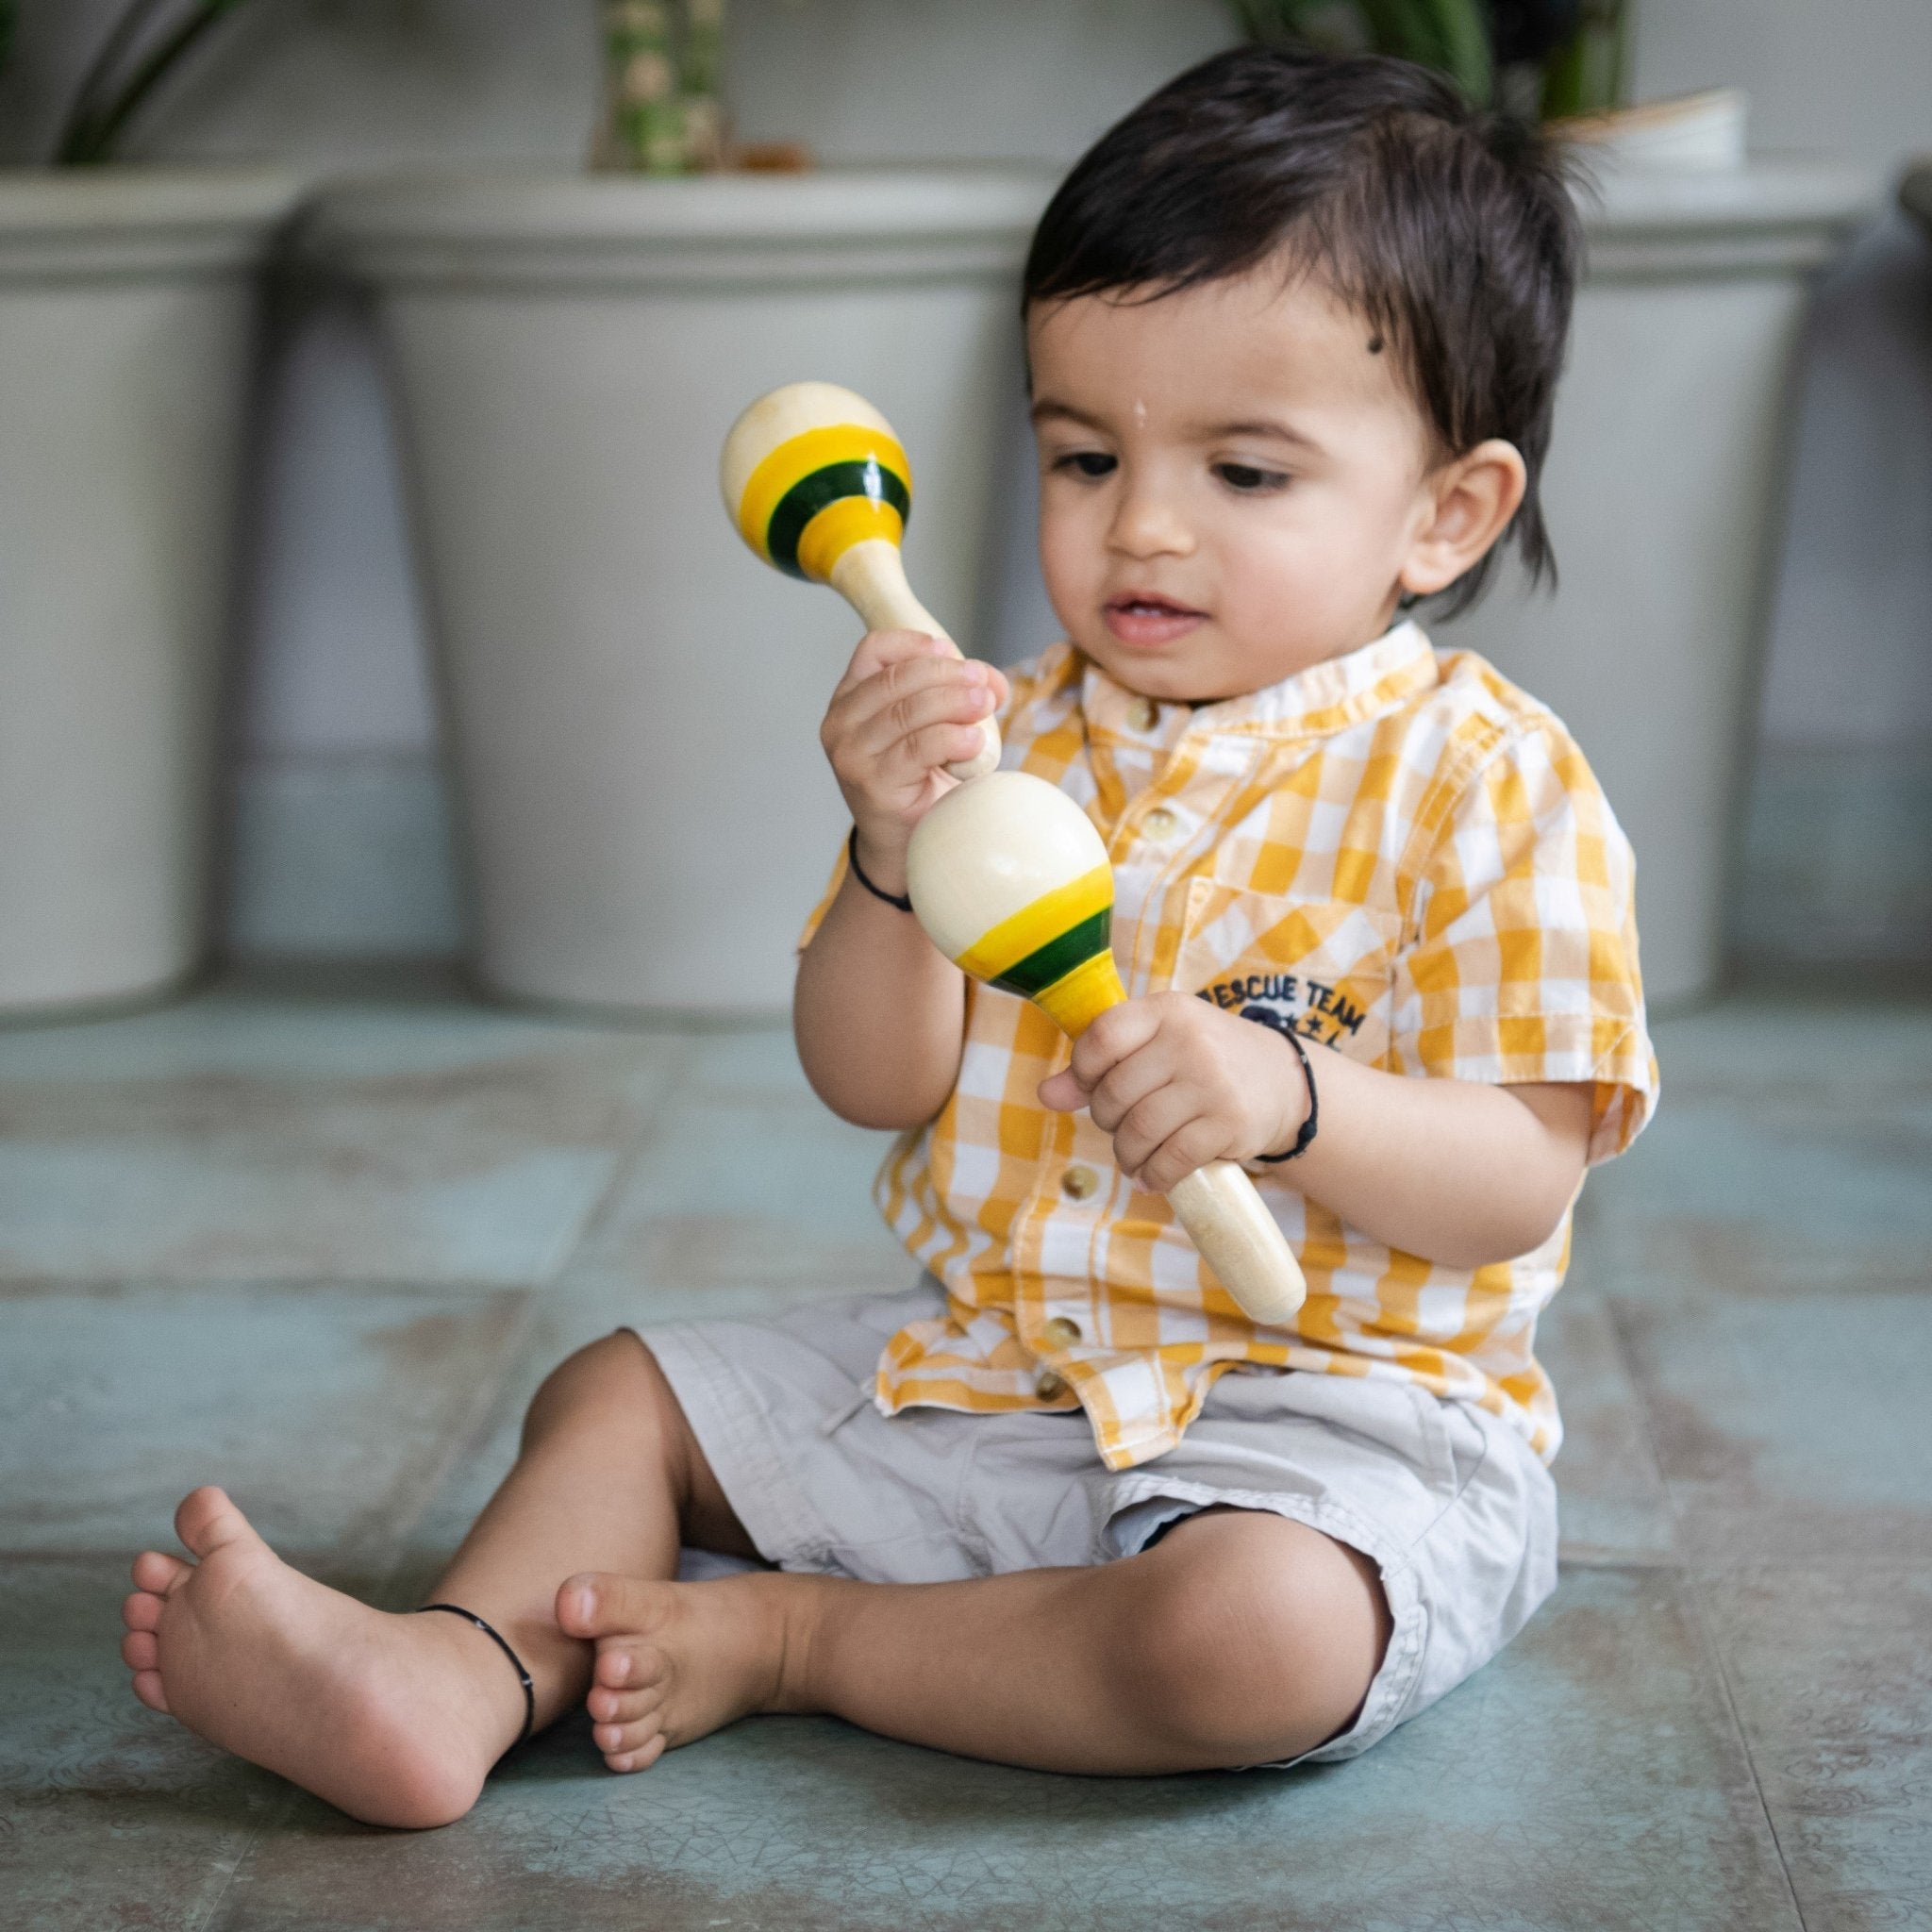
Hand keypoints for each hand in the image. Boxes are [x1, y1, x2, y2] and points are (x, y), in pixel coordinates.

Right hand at [820, 629, 1006, 892]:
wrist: (903, 842)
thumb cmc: (918, 777)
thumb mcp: (928, 725)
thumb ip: (952, 695)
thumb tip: (990, 680)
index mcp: (849, 698)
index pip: (873, 650)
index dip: (914, 643)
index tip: (952, 650)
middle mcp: (840, 723)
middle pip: (895, 679)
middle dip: (946, 673)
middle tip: (982, 682)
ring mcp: (852, 756)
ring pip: (907, 712)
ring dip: (954, 702)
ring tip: (984, 705)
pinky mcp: (872, 785)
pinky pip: (917, 750)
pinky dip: (951, 739)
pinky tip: (973, 741)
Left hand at [1036, 992, 1311, 1192]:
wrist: (1282, 1081)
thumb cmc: (1202, 1061)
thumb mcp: (1157, 1046)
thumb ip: (1100, 1066)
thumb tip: (1046, 1095)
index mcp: (1166, 1011)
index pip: (1102, 1038)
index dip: (1083, 1072)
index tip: (1093, 1089)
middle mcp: (1189, 1040)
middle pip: (1116, 1093)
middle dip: (1108, 1121)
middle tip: (1122, 1128)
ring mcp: (1212, 1082)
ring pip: (1140, 1130)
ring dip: (1127, 1155)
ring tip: (1134, 1158)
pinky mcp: (1230, 1122)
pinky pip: (1172, 1158)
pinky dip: (1154, 1175)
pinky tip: (1153, 1176)